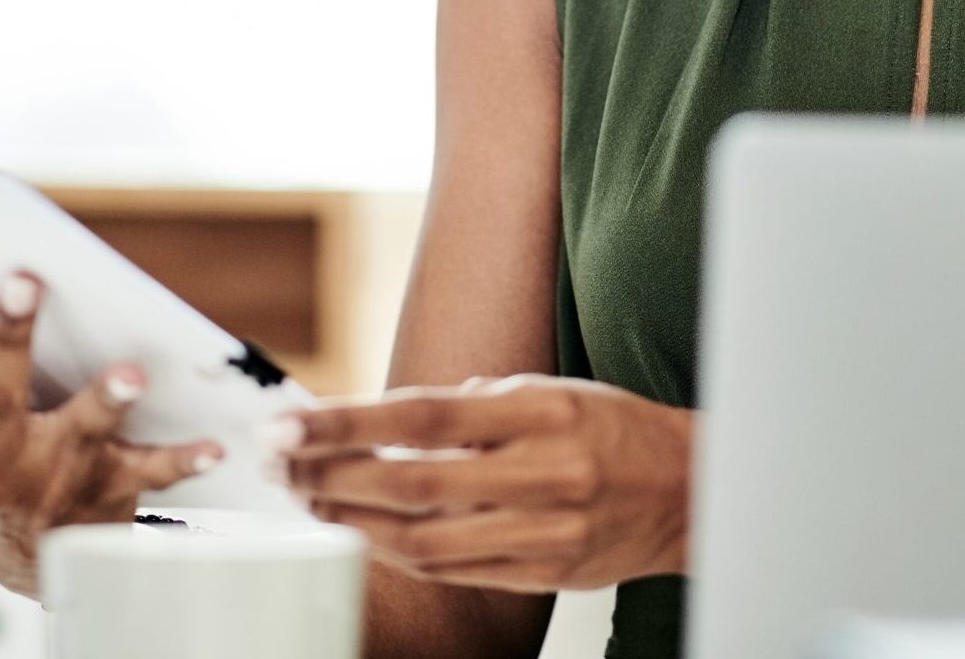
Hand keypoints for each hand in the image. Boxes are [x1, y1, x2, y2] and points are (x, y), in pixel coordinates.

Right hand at [0, 205, 225, 598]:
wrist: (24, 552)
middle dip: (8, 334)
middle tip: (23, 275)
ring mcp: (46, 472)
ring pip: (75, 430)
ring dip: (102, 401)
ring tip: (131, 372)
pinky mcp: (101, 490)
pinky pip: (148, 471)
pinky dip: (183, 459)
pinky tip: (216, 444)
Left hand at [255, 372, 695, 593]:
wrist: (686, 490)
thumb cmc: (613, 427)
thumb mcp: (552, 388)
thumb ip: (477, 403)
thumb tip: (393, 417)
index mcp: (541, 411)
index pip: (424, 418)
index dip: (348, 422)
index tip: (291, 419)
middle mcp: (542, 474)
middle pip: (412, 484)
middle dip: (331, 472)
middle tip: (278, 460)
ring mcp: (542, 533)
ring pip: (423, 538)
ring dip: (352, 519)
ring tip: (305, 495)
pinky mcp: (541, 575)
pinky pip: (452, 570)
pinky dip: (398, 551)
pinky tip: (363, 530)